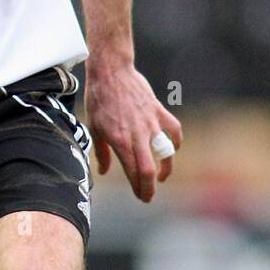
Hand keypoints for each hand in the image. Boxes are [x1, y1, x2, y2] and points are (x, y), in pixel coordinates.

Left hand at [84, 61, 181, 202]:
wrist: (111, 72)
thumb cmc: (98, 100)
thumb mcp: (93, 127)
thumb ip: (101, 152)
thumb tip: (103, 171)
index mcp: (118, 140)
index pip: (132, 172)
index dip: (138, 188)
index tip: (141, 197)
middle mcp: (136, 134)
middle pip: (148, 169)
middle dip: (150, 187)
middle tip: (148, 196)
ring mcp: (150, 123)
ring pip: (165, 152)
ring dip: (166, 168)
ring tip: (162, 176)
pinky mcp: (158, 111)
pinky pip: (174, 130)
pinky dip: (176, 141)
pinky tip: (173, 148)